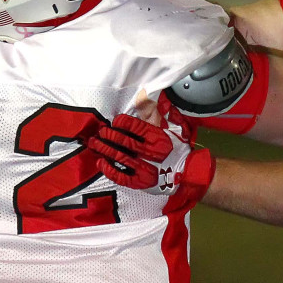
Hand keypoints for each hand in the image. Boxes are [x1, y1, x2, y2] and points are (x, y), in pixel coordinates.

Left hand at [88, 114, 215, 207]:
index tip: (116, 121)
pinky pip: (122, 176)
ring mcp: (146, 169)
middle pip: (125, 142)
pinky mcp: (141, 182)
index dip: (123, 123)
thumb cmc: (181, 150)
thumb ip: (168, 114)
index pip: (137, 128)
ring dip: (105, 149)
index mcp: (160, 139)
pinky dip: (110, 169)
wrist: (188, 174)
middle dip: (110, 135)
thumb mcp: (178, 128)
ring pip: (121, 157)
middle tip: (100, 132)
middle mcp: (152, 154)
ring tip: (95, 143)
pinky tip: (101, 162)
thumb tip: (161, 99)